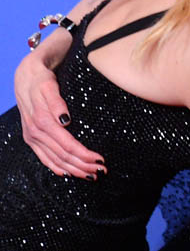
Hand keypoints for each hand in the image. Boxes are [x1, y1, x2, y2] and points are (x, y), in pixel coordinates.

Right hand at [14, 48, 104, 178]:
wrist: (26, 75)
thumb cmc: (42, 78)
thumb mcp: (49, 85)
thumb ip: (56, 102)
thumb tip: (64, 120)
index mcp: (42, 121)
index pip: (67, 145)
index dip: (84, 155)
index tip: (101, 160)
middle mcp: (35, 132)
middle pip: (62, 155)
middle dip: (82, 165)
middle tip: (101, 171)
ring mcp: (32, 136)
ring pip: (54, 160)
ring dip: (73, 169)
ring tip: (90, 175)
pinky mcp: (31, 137)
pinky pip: (43, 158)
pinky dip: (57, 167)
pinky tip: (68, 174)